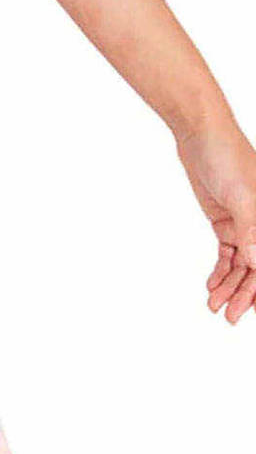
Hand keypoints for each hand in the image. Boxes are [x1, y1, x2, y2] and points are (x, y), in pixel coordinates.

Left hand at [177, 122, 255, 323]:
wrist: (202, 138)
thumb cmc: (229, 158)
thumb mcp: (242, 197)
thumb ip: (252, 233)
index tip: (252, 310)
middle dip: (245, 294)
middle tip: (228, 316)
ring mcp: (247, 222)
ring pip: (242, 264)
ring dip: (229, 286)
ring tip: (213, 305)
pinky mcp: (228, 221)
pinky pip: (229, 253)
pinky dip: (221, 271)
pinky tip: (212, 286)